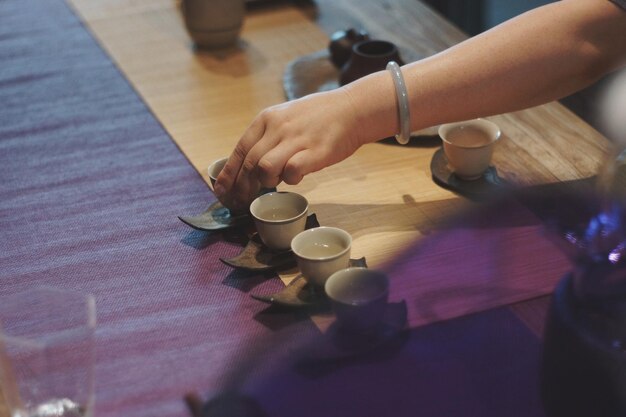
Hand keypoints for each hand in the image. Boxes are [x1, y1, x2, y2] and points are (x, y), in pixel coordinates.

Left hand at [214, 88, 363, 210]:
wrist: (352, 108)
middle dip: (242, 188)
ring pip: (265, 168)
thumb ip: (268, 137)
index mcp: (267, 119)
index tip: (221, 191)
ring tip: (276, 183)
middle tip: (241, 202)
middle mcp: (278, 128)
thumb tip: (251, 165)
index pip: (239, 150)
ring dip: (266, 182)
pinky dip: (291, 179)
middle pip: (249, 163)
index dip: (228, 174)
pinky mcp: (315, 152)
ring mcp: (296, 139)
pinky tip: (297, 176)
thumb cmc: (319, 116)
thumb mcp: (286, 117)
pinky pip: (292, 172)